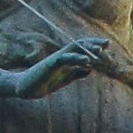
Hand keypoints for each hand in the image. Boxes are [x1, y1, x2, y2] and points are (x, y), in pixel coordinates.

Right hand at [11, 37, 132, 100]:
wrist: (26, 88)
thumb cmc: (44, 82)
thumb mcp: (64, 79)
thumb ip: (76, 74)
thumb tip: (90, 70)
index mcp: (67, 60)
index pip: (82, 49)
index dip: (94, 47)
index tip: (107, 46)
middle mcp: (62, 56)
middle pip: (79, 46)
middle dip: (93, 44)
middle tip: (107, 44)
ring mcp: (56, 59)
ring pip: (73, 50)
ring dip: (87, 49)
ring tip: (99, 51)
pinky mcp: (50, 64)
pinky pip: (64, 59)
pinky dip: (76, 59)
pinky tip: (87, 61)